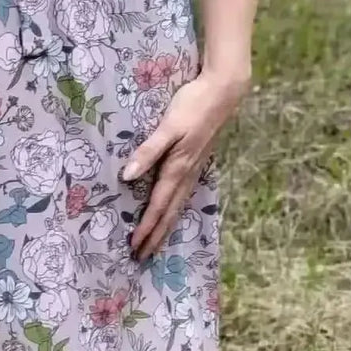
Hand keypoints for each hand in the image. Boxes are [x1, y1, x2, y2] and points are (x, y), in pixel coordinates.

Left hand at [123, 69, 247, 260]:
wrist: (223, 93)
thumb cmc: (193, 106)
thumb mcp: (168, 126)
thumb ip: (148, 151)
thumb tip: (127, 176)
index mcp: (177, 168)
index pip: (158, 205)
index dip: (146, 227)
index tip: (135, 247)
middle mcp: (187, 173)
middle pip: (169, 212)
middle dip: (156, 236)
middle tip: (143, 257)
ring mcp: (195, 169)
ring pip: (178, 205)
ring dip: (166, 226)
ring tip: (156, 243)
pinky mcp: (198, 161)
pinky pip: (184, 194)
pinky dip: (175, 209)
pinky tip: (173, 210)